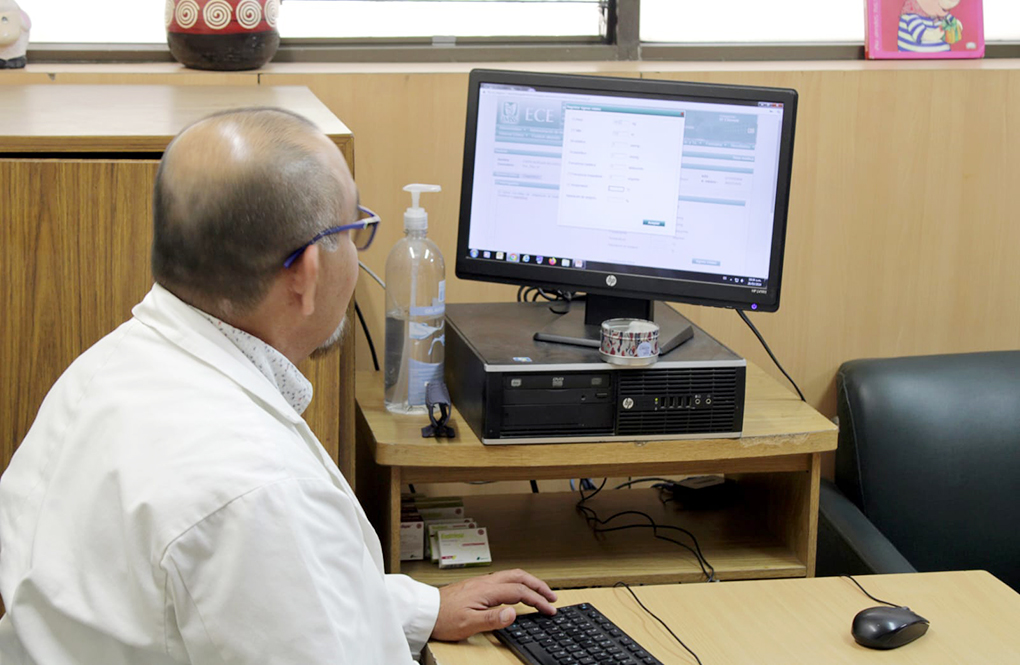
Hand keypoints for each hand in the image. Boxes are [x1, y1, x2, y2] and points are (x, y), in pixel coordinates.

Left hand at [431, 568, 557, 640]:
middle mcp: (486, 582)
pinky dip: (518, 583)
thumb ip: (493, 619)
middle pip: (519, 577)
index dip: (538, 600)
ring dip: (529, 582)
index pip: (520, 592)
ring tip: (540, 592)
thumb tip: (514, 613)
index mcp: (487, 590)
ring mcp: (481, 582)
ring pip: (512, 575)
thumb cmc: (444, 618)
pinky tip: (517, 591)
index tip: (549, 609)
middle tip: (552, 596)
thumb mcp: (469, 624)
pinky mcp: (476, 585)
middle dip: (539, 585)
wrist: (425, 611)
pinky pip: (504, 579)